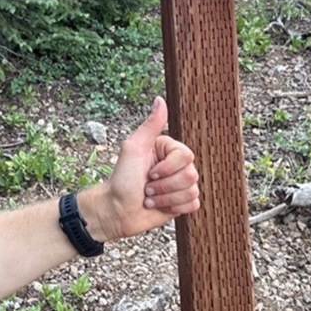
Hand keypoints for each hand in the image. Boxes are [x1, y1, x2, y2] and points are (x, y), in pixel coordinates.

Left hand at [80, 96, 199, 242]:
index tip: (149, 172)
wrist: (117, 211)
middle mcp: (176, 166)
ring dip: (166, 198)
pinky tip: (159, 206)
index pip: (186, 156)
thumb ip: (150, 125)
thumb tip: (160, 99)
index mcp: (168, 150)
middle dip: (165, 186)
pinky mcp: (182, 203)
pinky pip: (193, 204)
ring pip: (192, 190)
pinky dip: (174, 207)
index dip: (168, 168)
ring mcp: (180, 184)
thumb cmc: (122, 179)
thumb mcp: (134, 148)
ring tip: (150, 197)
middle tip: (147, 187)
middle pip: (191, 175)